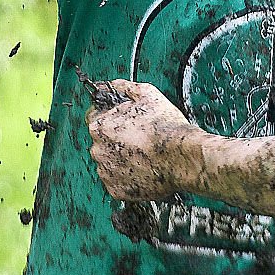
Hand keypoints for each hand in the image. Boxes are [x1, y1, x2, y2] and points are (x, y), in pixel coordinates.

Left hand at [87, 80, 193, 199]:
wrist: (181, 156)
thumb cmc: (165, 126)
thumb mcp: (147, 94)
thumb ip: (124, 87)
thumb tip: (112, 84)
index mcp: (100, 126)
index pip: (94, 117)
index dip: (111, 116)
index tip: (125, 120)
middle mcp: (97, 150)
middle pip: (102, 141)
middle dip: (117, 138)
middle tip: (140, 136)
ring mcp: (106, 172)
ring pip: (110, 162)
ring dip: (122, 158)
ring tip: (145, 154)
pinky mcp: (116, 190)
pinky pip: (118, 181)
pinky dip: (128, 176)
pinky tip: (145, 168)